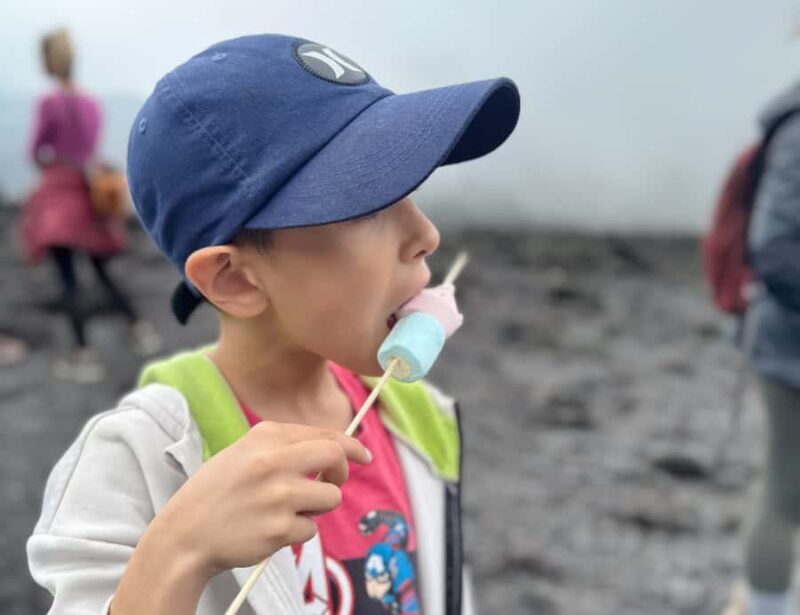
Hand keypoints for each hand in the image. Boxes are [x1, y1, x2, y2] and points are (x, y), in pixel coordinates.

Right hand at [151, 421, 371, 575]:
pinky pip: (311, 529)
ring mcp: (278, 495)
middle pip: (336, 457)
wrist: (184, 534)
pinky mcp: (280, 528)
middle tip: (333, 481)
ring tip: (286, 510)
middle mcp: (273, 461)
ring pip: (330, 497)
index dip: (351, 445)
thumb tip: (335, 449)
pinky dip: (298, 531)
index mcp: (265, 437)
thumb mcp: (244, 452)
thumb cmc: (217, 492)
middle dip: (343, 471)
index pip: (325, 435)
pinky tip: (270, 529)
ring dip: (316, 506)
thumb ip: (285, 446)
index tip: (362, 455)